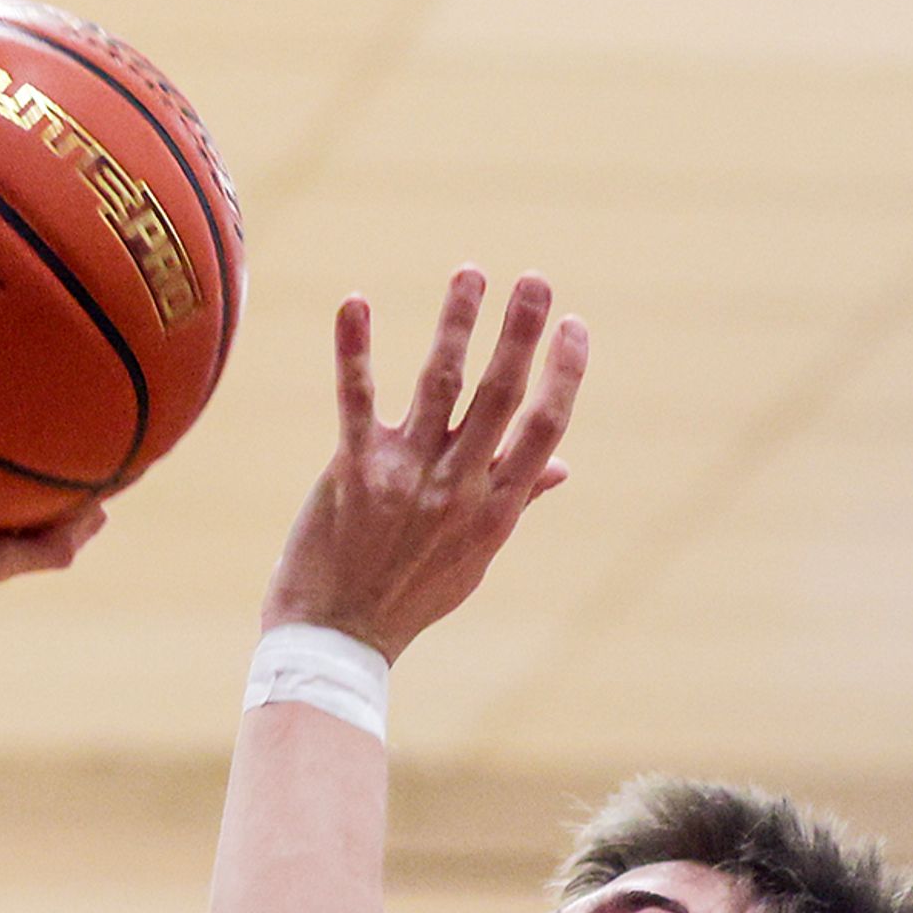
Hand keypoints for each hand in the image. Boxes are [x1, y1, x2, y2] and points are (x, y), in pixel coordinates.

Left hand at [262, 268, 584, 659]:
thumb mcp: (474, 557)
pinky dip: (355, 349)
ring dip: (458, 323)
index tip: (573, 325)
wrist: (338, 638)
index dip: (563, 373)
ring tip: (471, 274)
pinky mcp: (353, 472)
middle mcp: (459, 487)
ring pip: (440, 385)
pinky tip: (356, 303)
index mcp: (495, 506)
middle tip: (535, 280)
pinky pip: (357, 399)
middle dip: (522, 333)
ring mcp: (407, 477)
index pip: (545, 427)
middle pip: (502, 396)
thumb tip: (561, 465)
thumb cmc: (408, 595)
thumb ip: (515, 502)